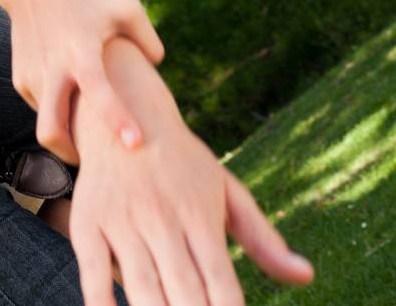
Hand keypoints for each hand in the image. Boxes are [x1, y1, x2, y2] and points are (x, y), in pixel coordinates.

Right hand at [5, 0, 164, 161]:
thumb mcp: (125, 7)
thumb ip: (149, 40)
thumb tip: (158, 71)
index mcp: (81, 50)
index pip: (98, 90)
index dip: (117, 118)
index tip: (135, 144)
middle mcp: (52, 67)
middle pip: (51, 131)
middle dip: (71, 155)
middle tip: (96, 161)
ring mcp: (31, 75)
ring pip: (48, 122)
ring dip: (68, 132)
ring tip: (91, 125)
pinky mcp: (21, 79)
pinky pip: (43, 107)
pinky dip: (59, 111)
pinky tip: (75, 98)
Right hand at [68, 43, 313, 305]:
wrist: (123, 108)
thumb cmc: (183, 164)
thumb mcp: (225, 190)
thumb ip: (262, 238)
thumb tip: (307, 277)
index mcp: (201, 215)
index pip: (222, 284)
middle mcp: (163, 218)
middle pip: (184, 293)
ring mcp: (123, 221)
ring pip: (141, 288)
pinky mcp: (87, 222)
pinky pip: (92, 272)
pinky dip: (102, 302)